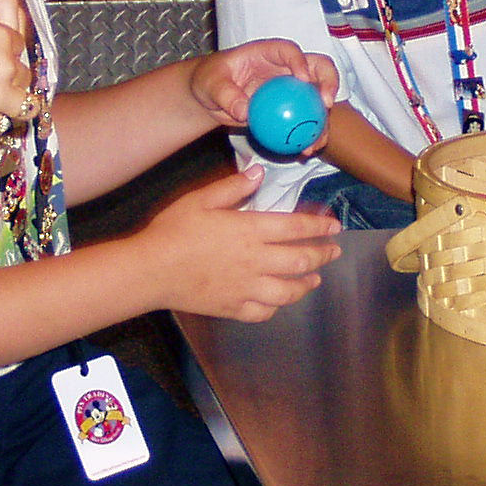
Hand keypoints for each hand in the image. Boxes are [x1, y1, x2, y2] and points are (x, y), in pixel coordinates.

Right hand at [138, 167, 342, 321]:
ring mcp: (246, 288)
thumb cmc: (173, 231)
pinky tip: (279, 300)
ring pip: (289, 291)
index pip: (296, 228)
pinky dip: (277, 306)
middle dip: (322, 255)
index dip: (319, 226)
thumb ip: (233, 186)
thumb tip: (259, 173)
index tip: (335, 226)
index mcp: (250, 230)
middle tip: (333, 251)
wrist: (150, 271)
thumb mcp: (201, 199)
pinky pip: (264, 312)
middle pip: (301, 260)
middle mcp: (255, 261)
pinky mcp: (233, 308)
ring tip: (315, 279)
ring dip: (307, 284)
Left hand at [189, 40, 337, 137]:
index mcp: (269, 52)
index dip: (300, 61)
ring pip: (318, 99)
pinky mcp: (292, 110)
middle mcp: (287, 68)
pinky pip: (305, 122)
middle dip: (329, 82)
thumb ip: (225, 95)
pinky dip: (309, 136)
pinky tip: (306, 151)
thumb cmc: (210, 80)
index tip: (303, 79)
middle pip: (318, 67)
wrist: (212, 97)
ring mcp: (293, 89)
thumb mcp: (210, 84)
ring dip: (323, 118)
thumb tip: (244, 111)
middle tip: (326, 103)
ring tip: (317, 139)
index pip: (289, 51)